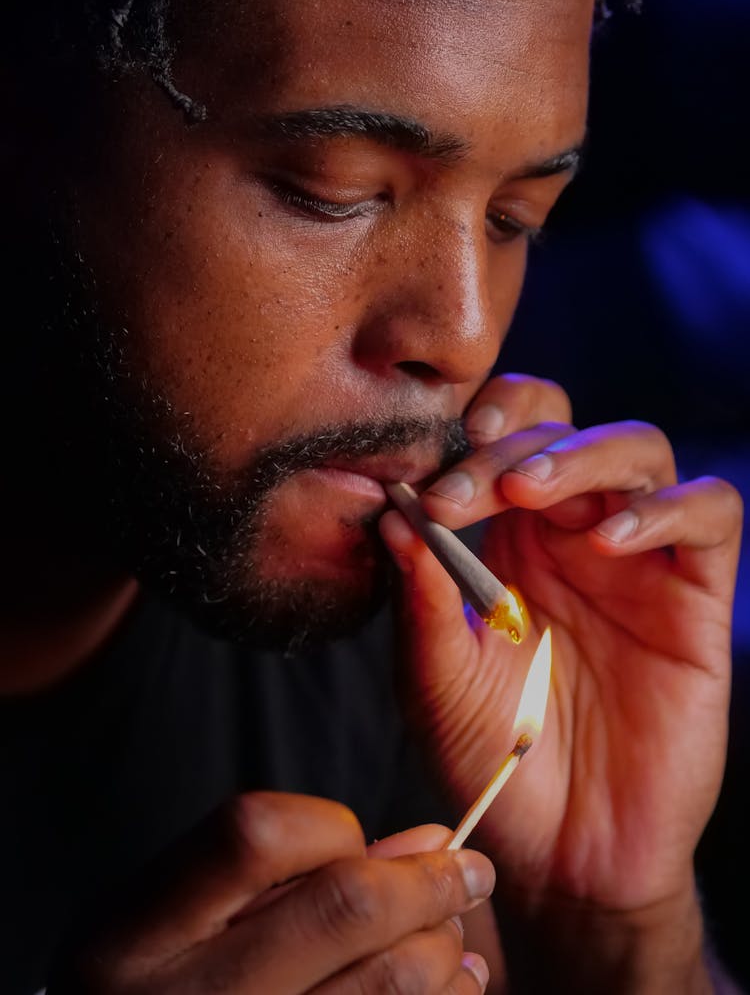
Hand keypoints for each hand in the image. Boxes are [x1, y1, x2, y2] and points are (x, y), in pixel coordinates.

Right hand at [48, 793, 493, 993]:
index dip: (330, 828)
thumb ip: (289, 873)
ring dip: (443, 951)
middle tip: (471, 872)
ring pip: (385, 984)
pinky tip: (452, 988)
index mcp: (134, 935)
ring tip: (457, 938)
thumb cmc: (163, 989)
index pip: (256, 835)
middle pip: (343, 909)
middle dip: (428, 882)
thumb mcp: (181, 923)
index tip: (369, 844)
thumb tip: (430, 840)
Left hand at [380, 374, 741, 985]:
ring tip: (530, 491)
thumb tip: (392, 513)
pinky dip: (665, 510)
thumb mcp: (436, 677)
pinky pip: (709, 516)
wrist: (565, 848)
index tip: (429, 472)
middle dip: (514, 442)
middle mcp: (571, 535)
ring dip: (582, 454)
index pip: (502, 439)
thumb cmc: (494, 758)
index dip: (473, 432)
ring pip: (638, 450)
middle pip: (564, 426)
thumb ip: (422, 597)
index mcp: (507, 539)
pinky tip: (609, 542)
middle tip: (466, 486)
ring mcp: (637, 560)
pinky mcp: (695, 597)